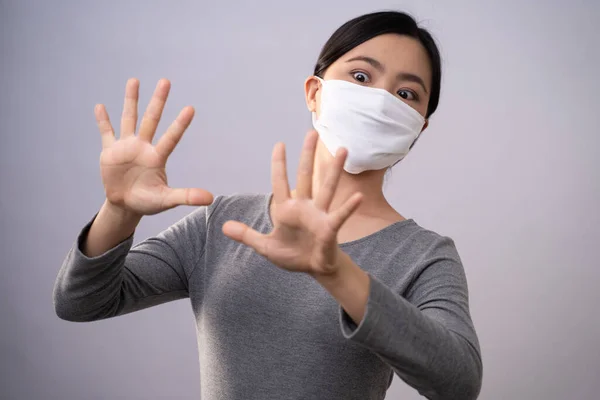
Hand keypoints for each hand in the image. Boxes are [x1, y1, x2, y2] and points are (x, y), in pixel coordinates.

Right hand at [95, 78, 212, 215]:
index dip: (180, 124)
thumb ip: (186, 196)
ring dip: (131, 100)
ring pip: (130, 119)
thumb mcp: (167, 200)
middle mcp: (144, 147)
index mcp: (158, 157)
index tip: (190, 108)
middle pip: (152, 120)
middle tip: (166, 81)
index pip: (171, 137)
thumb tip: (210, 198)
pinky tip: (100, 106)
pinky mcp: (110, 152)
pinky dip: (103, 121)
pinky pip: (106, 133)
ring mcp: (126, 147)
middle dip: (158, 101)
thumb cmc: (148, 201)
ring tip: (134, 80)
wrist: (125, 205)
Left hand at [222, 131, 361, 275]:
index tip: (279, 144)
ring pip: (326, 187)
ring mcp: (319, 215)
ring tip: (344, 149)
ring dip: (334, 169)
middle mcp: (304, 206)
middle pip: (305, 175)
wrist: (313, 269)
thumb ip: (247, 235)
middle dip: (307, 155)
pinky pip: (339, 215)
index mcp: (287, 209)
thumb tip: (224, 226)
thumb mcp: (265, 246)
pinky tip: (358, 197)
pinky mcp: (330, 228)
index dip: (279, 164)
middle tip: (312, 132)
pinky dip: (348, 207)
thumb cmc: (292, 254)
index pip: (280, 182)